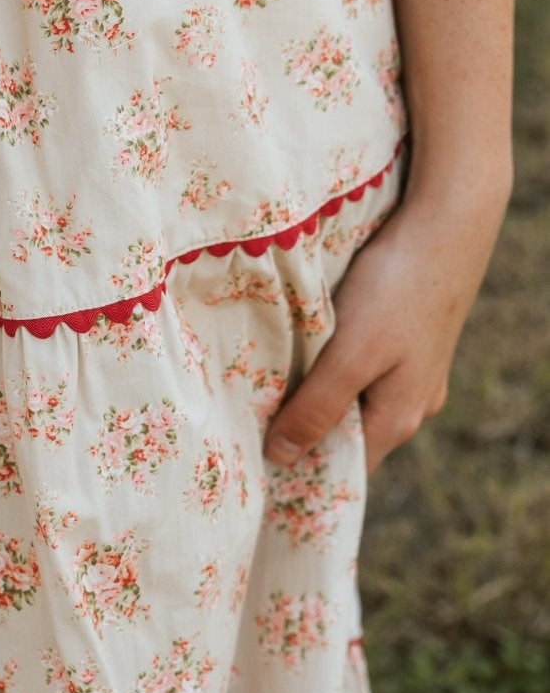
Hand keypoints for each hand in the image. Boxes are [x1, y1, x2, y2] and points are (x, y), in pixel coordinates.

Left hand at [262, 168, 509, 473]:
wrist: (447, 226)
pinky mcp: (407, 338)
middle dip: (301, 427)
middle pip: (346, 433)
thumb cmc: (395, 290)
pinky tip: (305, 345)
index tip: (250, 457)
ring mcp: (413, 372)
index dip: (297, 465)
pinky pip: (362, 366)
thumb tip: (281, 458)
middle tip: (246, 417)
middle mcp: (411, 404)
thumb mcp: (350, 355)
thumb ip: (317, 407)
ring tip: (267, 380)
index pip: (341, 466)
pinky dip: (332, 363)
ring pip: (353, 396)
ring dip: (314, 392)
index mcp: (397, 420)